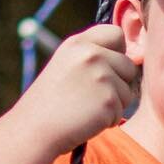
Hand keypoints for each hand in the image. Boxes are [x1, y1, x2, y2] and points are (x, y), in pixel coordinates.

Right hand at [31, 22, 137, 147]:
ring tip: (85, 109)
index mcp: (78, 43)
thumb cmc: (50, 103)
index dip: (117, 52)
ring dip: (113, 104)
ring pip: (128, 91)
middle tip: (91, 97)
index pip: (116, 34)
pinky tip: (86, 120)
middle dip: (118, 83)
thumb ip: (92, 57)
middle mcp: (91, 54)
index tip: (105, 67)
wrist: (33, 129)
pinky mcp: (109, 100)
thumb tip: (130, 59)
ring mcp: (101, 76)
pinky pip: (121, 110)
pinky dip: (107, 119)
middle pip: (128, 65)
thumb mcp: (65, 66)